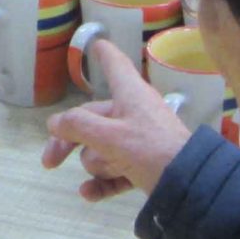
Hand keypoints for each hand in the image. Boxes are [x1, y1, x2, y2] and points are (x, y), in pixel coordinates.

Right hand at [41, 45, 193, 202]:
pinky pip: (114, 172)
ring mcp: (138, 140)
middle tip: (49, 162)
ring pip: (101, 148)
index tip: (96, 43)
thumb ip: (78, 127)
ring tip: (112, 171)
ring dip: (99, 164)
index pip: (115, 65)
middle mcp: (133, 112)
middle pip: (92, 119)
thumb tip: (55, 122)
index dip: (103, 54)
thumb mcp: (110, 137)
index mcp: (129, 93)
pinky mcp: (143, 166)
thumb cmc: (151, 149)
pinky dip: (102, 183)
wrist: (190, 184)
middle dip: (69, 142)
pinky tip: (87, 194)